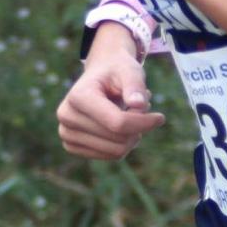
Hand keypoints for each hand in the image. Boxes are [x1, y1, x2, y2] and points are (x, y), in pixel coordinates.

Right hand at [56, 43, 164, 160]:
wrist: (100, 75)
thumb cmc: (117, 71)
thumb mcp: (130, 70)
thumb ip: (135, 85)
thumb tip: (139, 105)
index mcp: (78, 96)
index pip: (117, 123)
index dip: (143, 122)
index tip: (160, 117)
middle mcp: (67, 117)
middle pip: (117, 139)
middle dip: (137, 127)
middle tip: (140, 109)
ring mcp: (66, 133)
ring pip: (115, 152)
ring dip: (131, 136)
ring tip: (129, 115)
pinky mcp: (72, 146)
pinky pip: (109, 156)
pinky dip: (122, 143)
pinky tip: (119, 126)